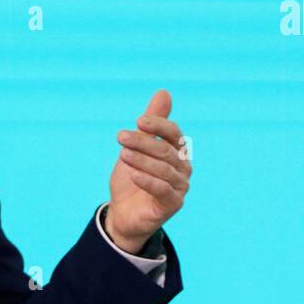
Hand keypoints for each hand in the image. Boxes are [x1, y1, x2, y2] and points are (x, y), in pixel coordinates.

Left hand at [106, 89, 191, 252]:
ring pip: (164, 169)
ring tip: (122, 154)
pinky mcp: (173, 204)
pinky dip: (148, 181)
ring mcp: (180, 187)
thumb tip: (164, 92)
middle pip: (166, 150)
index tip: (138, 120)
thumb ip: (150, 124)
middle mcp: (183, 168)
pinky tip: (133, 174)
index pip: (173, 133)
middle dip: (142, 142)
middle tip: (120, 137)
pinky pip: (163, 190)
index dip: (158, 125)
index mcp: (177, 151)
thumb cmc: (132, 177)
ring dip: (142, 160)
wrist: (123, 211)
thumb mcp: (136, 148)